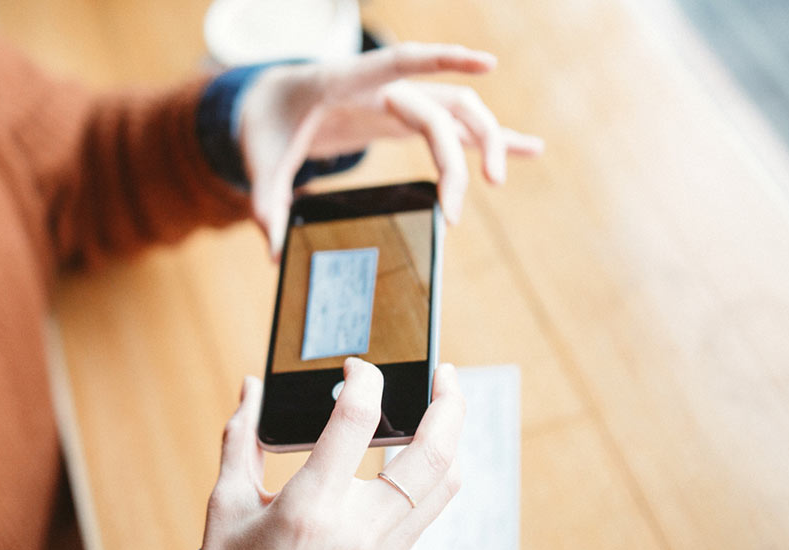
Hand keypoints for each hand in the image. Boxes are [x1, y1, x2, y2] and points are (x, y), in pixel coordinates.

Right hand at [201, 359, 465, 549]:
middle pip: (432, 455)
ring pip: (445, 486)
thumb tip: (251, 390)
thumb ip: (241, 441)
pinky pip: (429, 512)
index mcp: (311, 507)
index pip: (357, 421)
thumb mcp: (226, 506)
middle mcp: (359, 530)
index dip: (363, 379)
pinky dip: (432, 476)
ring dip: (451, 441)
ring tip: (441, 410)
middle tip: (443, 372)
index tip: (356, 366)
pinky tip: (416, 457)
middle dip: (449, 404)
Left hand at [237, 42, 545, 255]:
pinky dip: (491, 138)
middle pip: (439, 108)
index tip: (486, 62)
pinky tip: (530, 148)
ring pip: (459, 112)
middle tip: (454, 210)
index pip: (401, 63)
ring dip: (486, 141)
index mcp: (347, 81)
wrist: (273, 101)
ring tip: (498, 181)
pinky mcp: (408, 119)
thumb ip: (265, 200)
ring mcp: (401, 101)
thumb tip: (272, 250)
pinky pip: (457, 127)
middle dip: (455, 155)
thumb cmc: (268, 122)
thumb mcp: (259, 158)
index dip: (443, 60)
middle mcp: (383, 87)